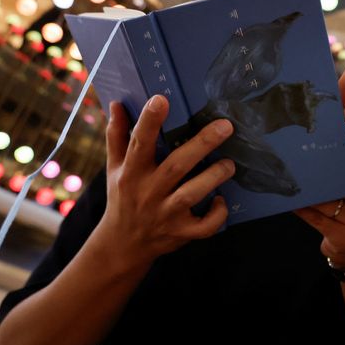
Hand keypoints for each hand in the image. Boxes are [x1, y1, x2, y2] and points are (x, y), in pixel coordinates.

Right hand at [99, 96, 233, 266]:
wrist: (122, 245)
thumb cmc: (122, 198)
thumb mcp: (114, 168)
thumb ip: (117, 136)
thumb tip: (116, 104)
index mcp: (131, 173)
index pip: (138, 143)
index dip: (149, 121)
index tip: (161, 99)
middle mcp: (148, 192)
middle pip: (176, 166)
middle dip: (201, 145)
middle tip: (224, 126)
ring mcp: (165, 214)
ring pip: (191, 194)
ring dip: (213, 177)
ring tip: (230, 163)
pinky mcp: (180, 233)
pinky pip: (203, 226)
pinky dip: (216, 214)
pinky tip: (221, 200)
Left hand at [295, 157, 344, 267]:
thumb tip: (317, 158)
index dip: (335, 155)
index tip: (315, 149)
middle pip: (339, 183)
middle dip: (318, 176)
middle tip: (299, 167)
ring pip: (326, 202)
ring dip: (307, 194)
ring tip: (293, 185)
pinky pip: (318, 219)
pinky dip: (303, 210)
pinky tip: (293, 204)